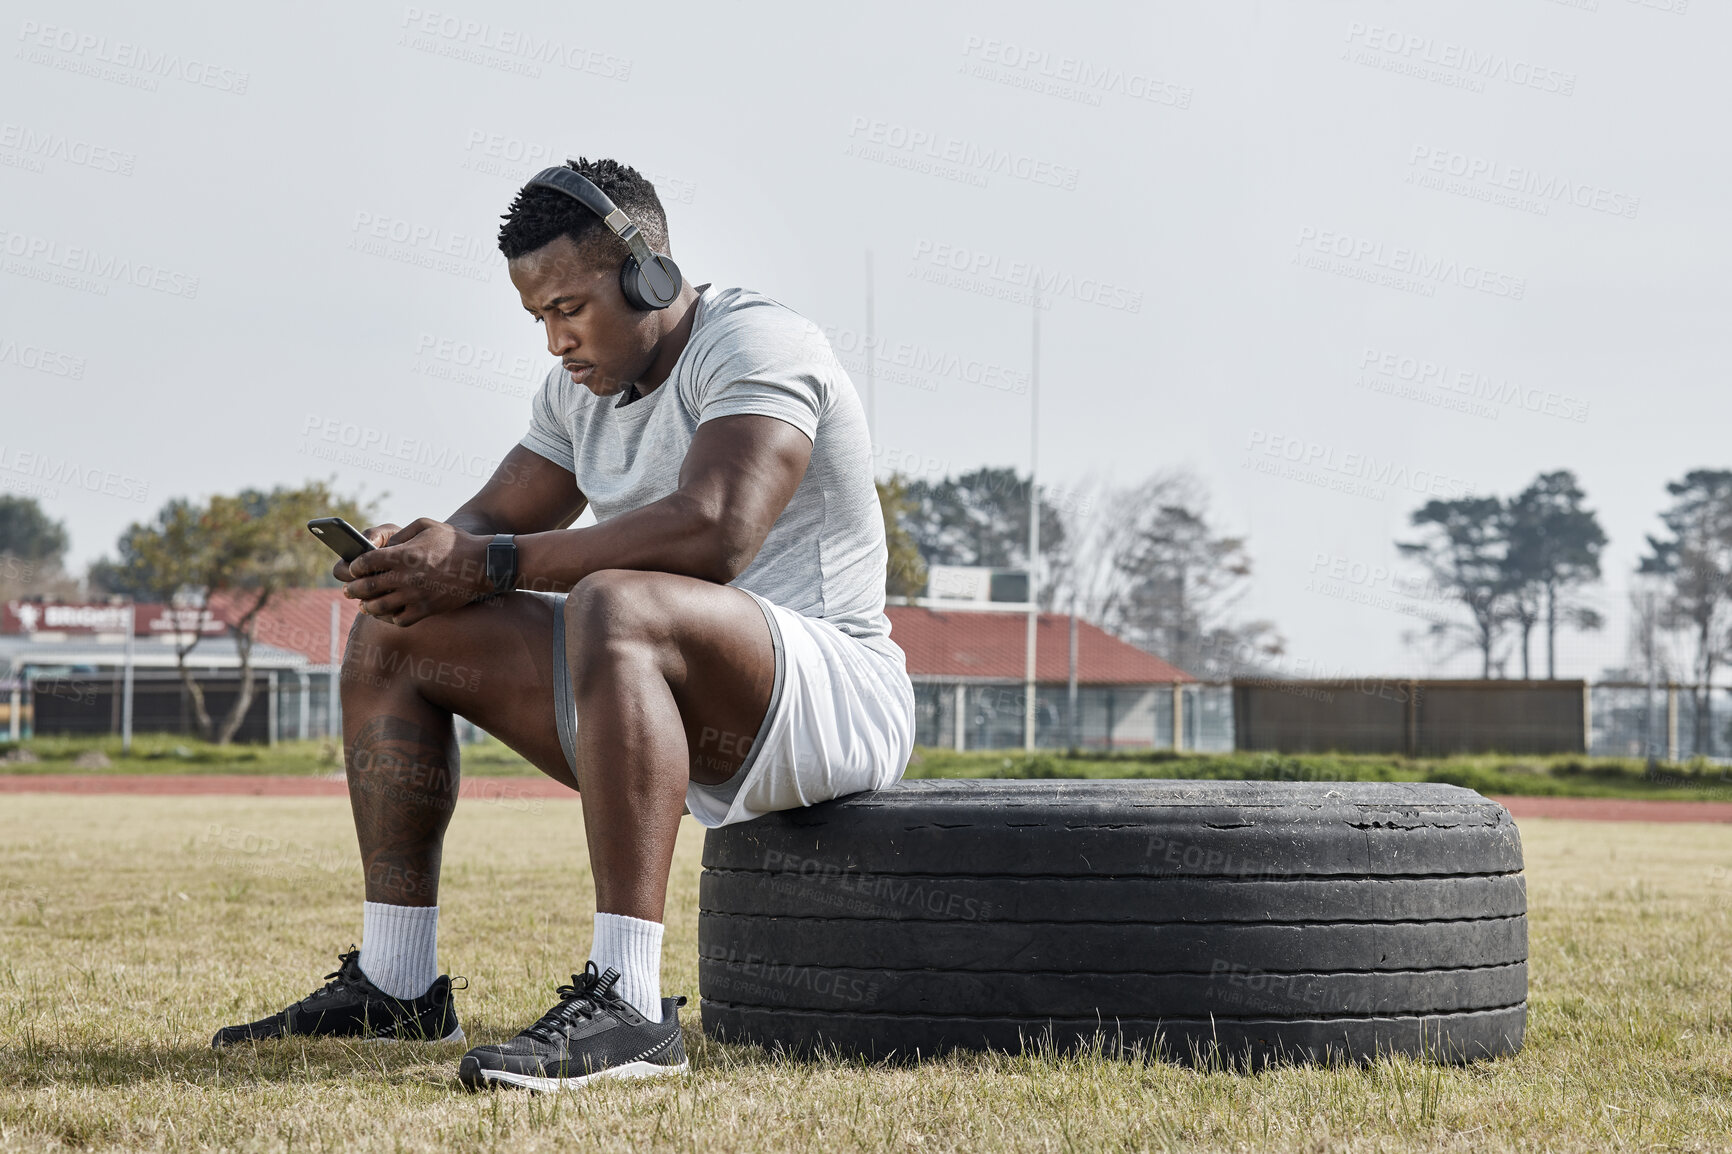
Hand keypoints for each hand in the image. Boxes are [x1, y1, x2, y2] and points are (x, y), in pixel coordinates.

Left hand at [341, 519, 490, 626]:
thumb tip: (383, 548)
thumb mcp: (427, 525)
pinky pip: (400, 619)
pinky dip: (390, 618)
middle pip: (368, 586)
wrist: (483, 564)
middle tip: (349, 590)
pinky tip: (389, 614)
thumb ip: (401, 534)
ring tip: (365, 605)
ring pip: (380, 607)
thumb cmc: (455, 541)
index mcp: (404, 555)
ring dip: (368, 606)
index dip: (355, 566)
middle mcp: (406, 577)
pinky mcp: (427, 609)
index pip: (366, 562)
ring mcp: (416, 596)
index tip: (354, 568)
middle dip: (354, 589)